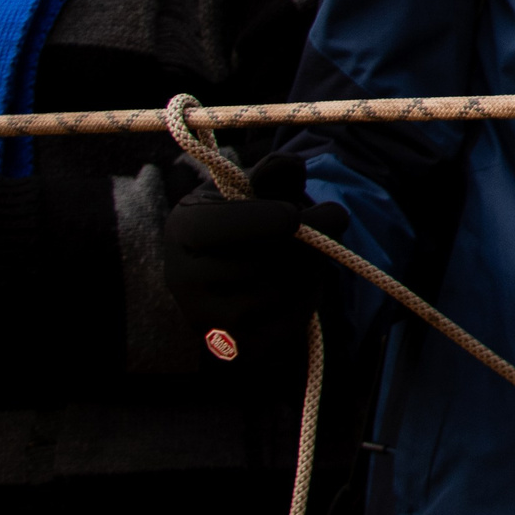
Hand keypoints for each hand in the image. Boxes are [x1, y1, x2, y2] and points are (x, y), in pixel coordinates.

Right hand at [161, 151, 349, 356]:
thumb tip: (291, 166)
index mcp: (184, 229)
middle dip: (308, 239)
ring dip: (312, 267)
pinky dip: (308, 299)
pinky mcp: (235, 348)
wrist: (236, 269)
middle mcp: (183, 279)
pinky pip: (289, 322)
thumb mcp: (255, 188)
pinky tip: (303, 282)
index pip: (217, 228)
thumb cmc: (249, 219)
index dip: (264, 220)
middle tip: (332, 220)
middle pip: (259, 262)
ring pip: (279, 291)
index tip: (294, 215)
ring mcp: (206, 319)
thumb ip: (274, 172)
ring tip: (311, 251)